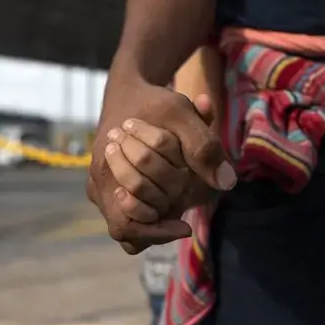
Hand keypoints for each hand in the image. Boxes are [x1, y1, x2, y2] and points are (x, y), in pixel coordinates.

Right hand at [104, 94, 220, 221]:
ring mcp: (99, 187)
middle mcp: (99, 182)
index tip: (186, 225)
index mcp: (108, 168)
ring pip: (124, 227)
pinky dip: (146, 215)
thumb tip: (226, 182)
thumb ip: (204, 146)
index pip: (128, 223)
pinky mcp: (106, 190)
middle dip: (159, 220)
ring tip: (177, 206)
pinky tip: (167, 203)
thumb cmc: (155, 104)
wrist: (129, 93)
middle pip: (127, 227)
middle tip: (182, 203)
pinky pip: (125, 218)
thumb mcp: (182, 115)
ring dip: (152, 220)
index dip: (157, 231)